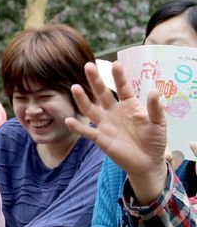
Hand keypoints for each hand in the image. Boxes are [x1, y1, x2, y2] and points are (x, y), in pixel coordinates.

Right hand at [65, 62, 167, 201]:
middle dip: (95, 81)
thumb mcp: (159, 123)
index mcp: (130, 105)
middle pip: (102, 94)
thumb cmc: (155, 140)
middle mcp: (114, 112)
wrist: (148, 162)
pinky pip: (87, 132)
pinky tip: (69, 120)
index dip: (119, 77)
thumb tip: (154, 91)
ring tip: (75, 88)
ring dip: (82, 99)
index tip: (116, 64)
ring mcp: (105, 124)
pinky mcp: (100, 139)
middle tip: (88, 66)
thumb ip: (155, 108)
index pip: (123, 88)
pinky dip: (77, 127)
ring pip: (90, 109)